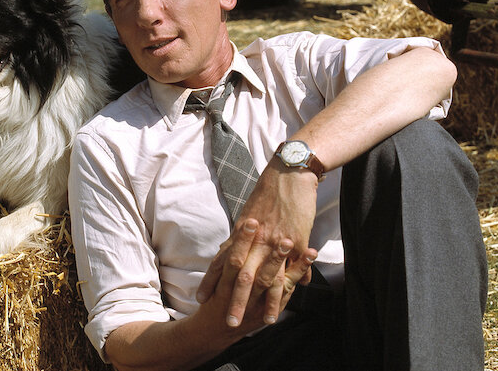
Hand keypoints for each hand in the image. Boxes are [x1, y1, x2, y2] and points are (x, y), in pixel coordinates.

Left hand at [197, 159, 318, 324]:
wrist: (289, 173)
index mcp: (241, 233)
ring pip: (266, 279)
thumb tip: (228, 249)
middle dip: (234, 301)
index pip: (221, 261)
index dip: (211, 281)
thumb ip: (240, 236)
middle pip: (241, 276)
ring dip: (262, 303)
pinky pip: (291, 270)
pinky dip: (287, 289)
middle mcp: (255, 240)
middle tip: (227, 322)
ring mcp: (275, 242)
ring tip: (260, 324)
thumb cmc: (268, 192)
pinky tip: (287, 303)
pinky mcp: (295, 241)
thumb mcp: (249, 213)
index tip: (201, 299)